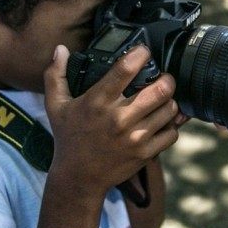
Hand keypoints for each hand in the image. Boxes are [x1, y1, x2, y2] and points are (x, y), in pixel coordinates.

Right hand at [43, 45, 181, 196]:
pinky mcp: (145, 153)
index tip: (144, 52)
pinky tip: (162, 122)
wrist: (78, 177)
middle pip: (159, 90)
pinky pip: (172, 133)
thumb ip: (55, 75)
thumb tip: (60, 49)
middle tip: (163, 78)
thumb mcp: (55, 106)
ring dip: (169, 102)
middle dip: (166, 79)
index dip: (141, 54)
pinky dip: (171, 125)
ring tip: (163, 100)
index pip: (125, 69)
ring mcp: (135, 137)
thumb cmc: (69, 138)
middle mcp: (118, 118)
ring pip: (169, 110)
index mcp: (98, 101)